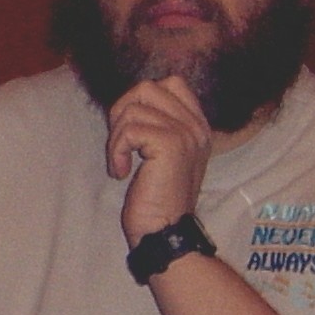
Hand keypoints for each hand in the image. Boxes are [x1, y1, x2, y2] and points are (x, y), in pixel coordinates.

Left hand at [105, 75, 213, 242]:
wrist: (165, 231)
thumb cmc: (155, 198)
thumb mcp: (161, 156)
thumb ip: (156, 127)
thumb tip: (128, 103)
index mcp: (197, 126)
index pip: (172, 83)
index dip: (140, 99)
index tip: (132, 132)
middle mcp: (196, 126)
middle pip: (147, 87)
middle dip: (122, 112)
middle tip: (122, 144)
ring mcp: (186, 134)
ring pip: (133, 108)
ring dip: (116, 137)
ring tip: (121, 163)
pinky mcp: (171, 145)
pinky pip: (130, 129)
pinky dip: (117, 151)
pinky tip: (121, 173)